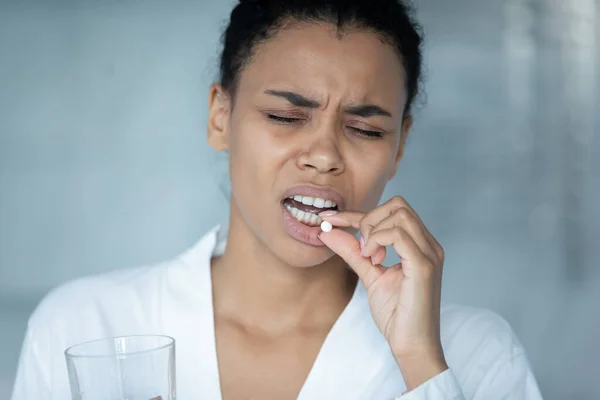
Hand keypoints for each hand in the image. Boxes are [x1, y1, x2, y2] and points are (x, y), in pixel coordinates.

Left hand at [319, 196, 447, 389]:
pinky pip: (399, 235)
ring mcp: (429, 254)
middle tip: (361, 249)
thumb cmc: (396, 314)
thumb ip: (352, 252)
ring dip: (374, 231)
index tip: (329, 219)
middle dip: (369, 219)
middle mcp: (428, 245)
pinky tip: (373, 260)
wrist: (411, 345)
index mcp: (419, 245)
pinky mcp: (424, 267)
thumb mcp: (370, 275)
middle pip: (398, 205)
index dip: (356, 213)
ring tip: (369, 258)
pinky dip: (377, 241)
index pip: (390, 212)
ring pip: (399, 214)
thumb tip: (329, 232)